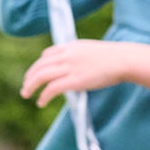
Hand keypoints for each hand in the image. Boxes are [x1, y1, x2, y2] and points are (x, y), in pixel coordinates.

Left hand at [21, 40, 149, 107]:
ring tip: (26, 95)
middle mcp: (66, 55)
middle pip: (40, 65)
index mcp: (70, 46)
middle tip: (26, 86)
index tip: (37, 73)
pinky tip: (41, 103)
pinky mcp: (74, 80)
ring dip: (30, 86)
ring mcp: (69, 67)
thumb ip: (80, 56)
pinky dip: (43, 96)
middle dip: (30, 76)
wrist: (124, 59)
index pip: (47, 54)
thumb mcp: (92, 50)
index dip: (39, 64)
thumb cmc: (114, 57)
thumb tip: (78, 67)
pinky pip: (52, 88)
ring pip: (41, 76)